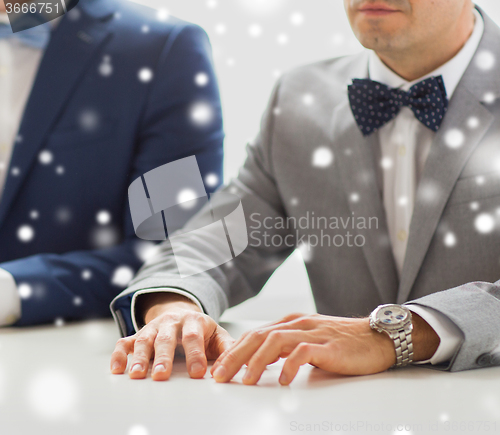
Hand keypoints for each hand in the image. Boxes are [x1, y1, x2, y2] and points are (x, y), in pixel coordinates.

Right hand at [110, 294, 234, 380]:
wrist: (182, 312)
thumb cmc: (202, 330)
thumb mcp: (217, 334)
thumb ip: (227, 348)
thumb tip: (234, 365)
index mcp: (194, 321)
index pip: (194, 337)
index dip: (196, 354)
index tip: (198, 373)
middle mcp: (171, 322)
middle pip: (166, 338)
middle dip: (164, 357)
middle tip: (162, 375)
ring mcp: (153, 327)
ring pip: (144, 340)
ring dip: (139, 358)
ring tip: (137, 375)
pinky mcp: (139, 334)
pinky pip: (125, 342)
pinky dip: (119, 354)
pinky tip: (117, 369)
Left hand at [211, 311, 438, 384]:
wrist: (376, 337)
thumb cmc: (341, 341)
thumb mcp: (308, 340)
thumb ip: (286, 346)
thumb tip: (260, 362)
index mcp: (290, 322)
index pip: (254, 335)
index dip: (234, 351)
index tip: (219, 369)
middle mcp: (297, 324)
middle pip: (258, 336)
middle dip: (235, 357)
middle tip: (220, 376)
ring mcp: (312, 333)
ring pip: (275, 342)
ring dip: (257, 362)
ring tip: (245, 381)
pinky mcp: (328, 346)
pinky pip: (304, 353)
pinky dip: (291, 366)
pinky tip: (285, 381)